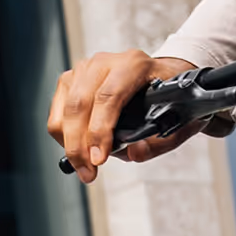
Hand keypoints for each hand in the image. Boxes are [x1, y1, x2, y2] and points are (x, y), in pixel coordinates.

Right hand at [48, 52, 197, 183]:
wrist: (163, 77)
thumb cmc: (171, 98)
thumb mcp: (178, 120)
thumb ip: (160, 141)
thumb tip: (135, 152)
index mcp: (134, 65)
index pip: (108, 97)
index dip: (100, 131)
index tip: (99, 159)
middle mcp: (105, 62)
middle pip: (79, 104)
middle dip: (79, 145)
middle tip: (88, 172)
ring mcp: (84, 69)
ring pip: (65, 109)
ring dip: (69, 143)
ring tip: (84, 167)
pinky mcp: (70, 80)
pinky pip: (57, 111)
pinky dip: (63, 135)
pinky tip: (79, 150)